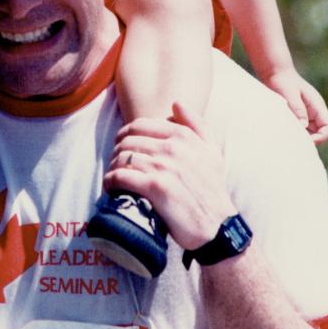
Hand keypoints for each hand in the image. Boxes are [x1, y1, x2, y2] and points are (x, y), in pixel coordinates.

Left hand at [103, 103, 235, 251]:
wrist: (217, 226)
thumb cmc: (212, 189)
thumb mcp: (212, 152)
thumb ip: (197, 124)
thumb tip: (176, 102)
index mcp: (184, 136)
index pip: (140, 125)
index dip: (125, 134)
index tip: (122, 146)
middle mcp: (173, 148)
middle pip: (127, 140)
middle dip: (117, 151)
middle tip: (116, 164)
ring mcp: (163, 167)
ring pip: (122, 157)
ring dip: (113, 167)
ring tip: (113, 177)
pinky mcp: (155, 188)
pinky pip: (121, 176)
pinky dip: (111, 181)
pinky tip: (111, 187)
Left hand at [262, 68, 327, 144]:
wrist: (275, 73)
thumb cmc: (283, 81)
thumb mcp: (290, 94)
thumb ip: (298, 109)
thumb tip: (304, 126)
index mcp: (317, 105)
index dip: (322, 136)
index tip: (307, 141)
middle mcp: (315, 111)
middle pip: (321, 132)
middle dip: (311, 139)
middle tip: (295, 141)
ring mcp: (308, 113)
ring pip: (311, 132)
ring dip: (303, 137)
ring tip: (289, 137)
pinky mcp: (299, 115)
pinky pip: (302, 129)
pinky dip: (297, 133)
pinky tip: (286, 132)